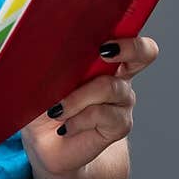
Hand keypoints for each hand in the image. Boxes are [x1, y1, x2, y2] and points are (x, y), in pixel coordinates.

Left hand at [22, 35, 159, 177]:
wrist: (46, 146)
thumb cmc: (42, 106)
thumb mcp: (38, 79)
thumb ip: (44, 60)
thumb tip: (34, 40)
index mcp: (100, 58)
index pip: (126, 35)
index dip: (125, 32)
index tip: (104, 37)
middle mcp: (118, 75)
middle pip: (144, 52)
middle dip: (127, 48)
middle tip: (102, 52)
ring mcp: (121, 101)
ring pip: (110, 87)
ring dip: (79, 97)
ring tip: (56, 109)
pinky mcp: (120, 125)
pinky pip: (105, 115)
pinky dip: (80, 119)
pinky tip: (65, 126)